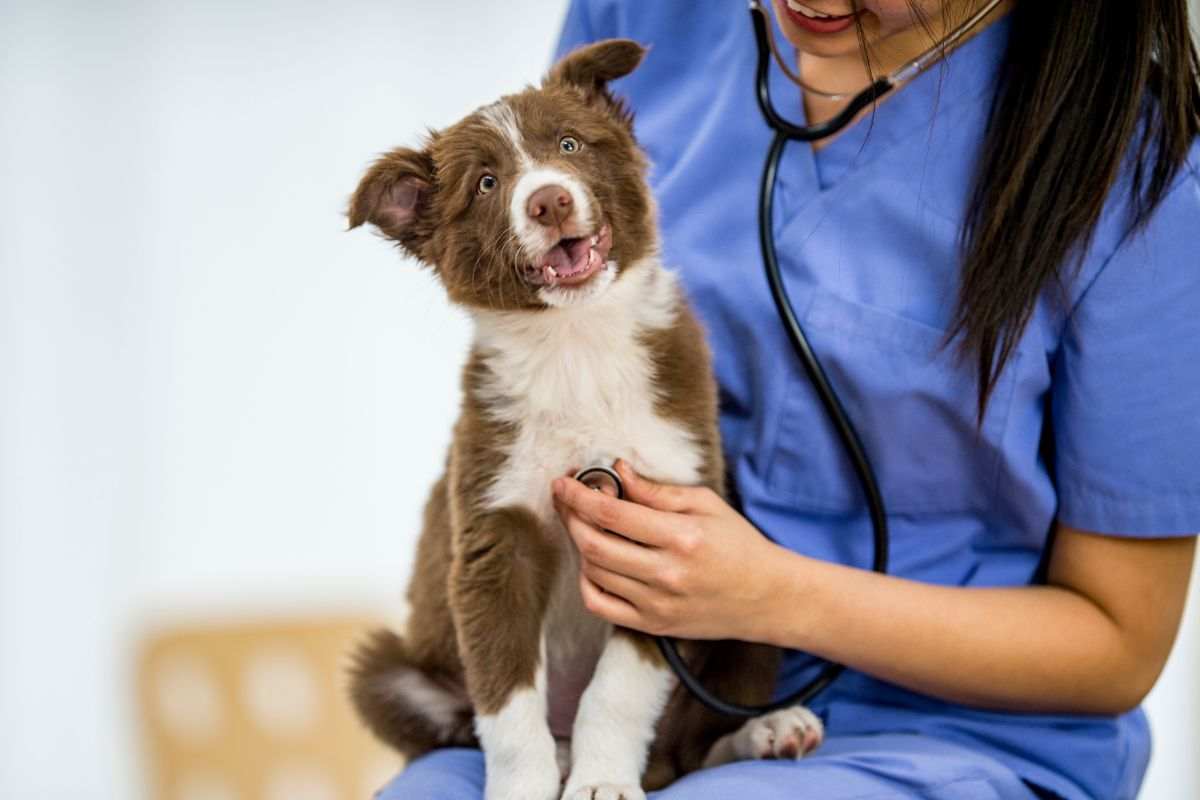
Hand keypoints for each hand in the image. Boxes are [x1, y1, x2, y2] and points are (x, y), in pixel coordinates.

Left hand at [551, 459, 790, 640]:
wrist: (767, 597)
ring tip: (586, 525)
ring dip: (579, 545)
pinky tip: (593, 562)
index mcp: (681, 537)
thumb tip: (618, 472)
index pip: (612, 514)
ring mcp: (657, 604)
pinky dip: (586, 581)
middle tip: (566, 499)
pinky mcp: (652, 625)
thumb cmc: (738, 544)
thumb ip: (658, 491)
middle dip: (570, 517)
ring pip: (593, 572)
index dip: (578, 496)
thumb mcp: (706, 504)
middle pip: (594, 544)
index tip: (562, 482)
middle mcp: (666, 574)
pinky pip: (600, 606)